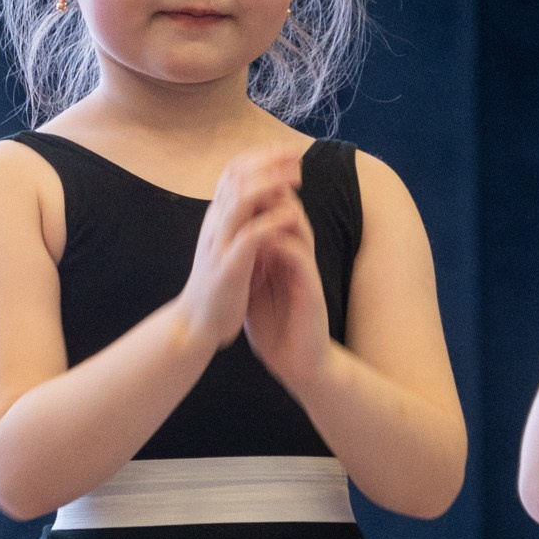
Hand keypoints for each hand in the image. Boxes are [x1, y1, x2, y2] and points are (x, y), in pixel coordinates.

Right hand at [178, 147, 304, 348]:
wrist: (195, 324)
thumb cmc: (218, 285)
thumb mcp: (227, 245)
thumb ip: (241, 222)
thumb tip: (264, 195)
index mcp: (216, 218)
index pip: (232, 173)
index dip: (259, 156)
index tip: (286, 150)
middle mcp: (214, 224)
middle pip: (236, 178)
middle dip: (267, 162)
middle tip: (295, 156)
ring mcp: (219, 244)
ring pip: (240, 201)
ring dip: (269, 184)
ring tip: (295, 178)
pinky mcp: (228, 267)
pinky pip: (249, 237)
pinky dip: (270, 222)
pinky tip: (291, 214)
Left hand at [243, 195, 330, 389]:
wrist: (299, 363)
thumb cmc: (277, 327)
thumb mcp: (254, 288)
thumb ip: (246, 263)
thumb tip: (226, 242)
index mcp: (282, 255)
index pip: (274, 214)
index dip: (258, 193)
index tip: (235, 178)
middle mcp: (297, 258)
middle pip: (290, 212)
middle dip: (272, 191)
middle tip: (250, 174)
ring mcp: (306, 273)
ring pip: (300, 230)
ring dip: (280, 214)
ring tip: (259, 200)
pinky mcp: (312, 293)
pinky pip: (301, 262)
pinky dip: (285, 248)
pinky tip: (267, 242)